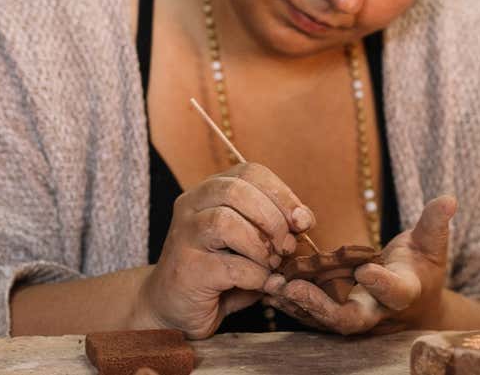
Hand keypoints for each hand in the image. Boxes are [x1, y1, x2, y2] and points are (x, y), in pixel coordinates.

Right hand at [137, 163, 314, 338]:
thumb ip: (275, 227)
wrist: (175, 308)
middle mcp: (191, 205)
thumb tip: (304, 219)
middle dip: (273, 219)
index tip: (302, 221)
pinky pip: (230, 265)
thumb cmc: (219, 272)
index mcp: (208, 191)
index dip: (282, 193)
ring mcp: (184, 236)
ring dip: (261, 247)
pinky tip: (261, 283)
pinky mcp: (187, 269)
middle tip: (287, 247)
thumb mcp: (250, 242)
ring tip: (271, 265)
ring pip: (227, 222)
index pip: (249, 172)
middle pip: (237, 191)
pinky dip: (256, 275)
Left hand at [262, 195, 456, 334]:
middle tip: (294, 288)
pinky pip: (310, 315)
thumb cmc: (421, 268)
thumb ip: (434, 224)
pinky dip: (289, 303)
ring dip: (296, 304)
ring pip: (322, 320)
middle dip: (321, 307)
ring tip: (271, 285)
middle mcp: (377, 312)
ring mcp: (354, 318)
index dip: (382, 285)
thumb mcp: (431, 245)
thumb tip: (448, 198)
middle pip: (350, 320)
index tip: (366, 270)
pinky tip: (268, 287)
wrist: (414, 304)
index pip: (395, 293)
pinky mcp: (335, 316)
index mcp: (404, 293)